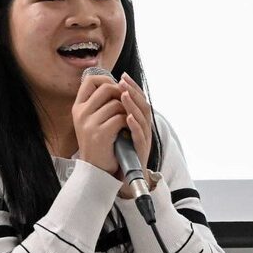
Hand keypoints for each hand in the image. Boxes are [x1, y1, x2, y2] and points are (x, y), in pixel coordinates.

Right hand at [71, 70, 127, 174]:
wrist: (97, 169)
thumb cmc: (100, 142)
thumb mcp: (93, 120)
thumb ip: (100, 103)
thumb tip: (120, 82)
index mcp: (78, 107)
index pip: (90, 80)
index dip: (107, 80)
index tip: (117, 89)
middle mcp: (81, 113)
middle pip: (107, 88)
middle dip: (122, 94)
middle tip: (126, 106)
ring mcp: (89, 123)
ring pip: (117, 103)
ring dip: (127, 111)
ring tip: (127, 121)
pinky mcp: (100, 134)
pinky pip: (121, 118)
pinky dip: (128, 123)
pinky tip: (127, 130)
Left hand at [116, 74, 154, 196]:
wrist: (124, 177)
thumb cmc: (120, 152)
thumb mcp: (118, 130)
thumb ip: (117, 114)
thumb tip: (108, 96)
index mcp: (139, 122)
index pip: (138, 100)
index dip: (133, 87)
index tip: (122, 76)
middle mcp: (144, 128)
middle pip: (143, 105)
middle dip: (133, 91)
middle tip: (123, 81)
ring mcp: (144, 139)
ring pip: (143, 118)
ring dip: (133, 105)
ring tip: (124, 95)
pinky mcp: (141, 151)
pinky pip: (140, 136)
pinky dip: (135, 125)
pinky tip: (127, 117)